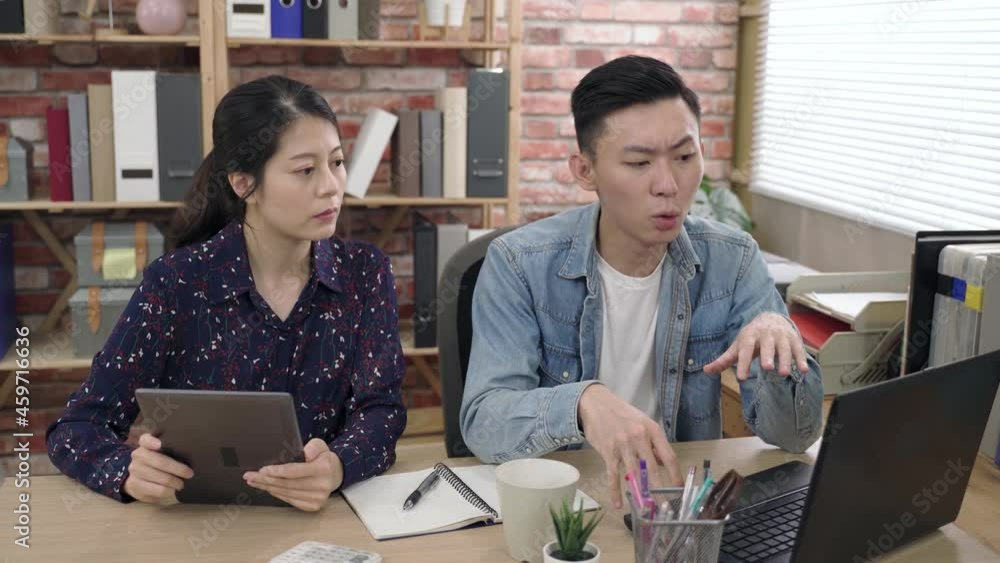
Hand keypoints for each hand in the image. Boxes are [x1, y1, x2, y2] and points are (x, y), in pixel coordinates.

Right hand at [123, 433, 193, 502]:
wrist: (138, 478)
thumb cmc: (158, 460)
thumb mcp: (163, 451)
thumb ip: (172, 447)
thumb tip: (193, 450)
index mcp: (145, 444)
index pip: (145, 439)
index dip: (152, 442)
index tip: (160, 444)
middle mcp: (137, 456)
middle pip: (159, 462)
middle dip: (177, 469)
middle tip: (190, 474)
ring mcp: (134, 471)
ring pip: (160, 478)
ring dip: (175, 482)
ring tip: (182, 484)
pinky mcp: (135, 486)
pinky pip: (156, 491)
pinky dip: (168, 491)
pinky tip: (172, 490)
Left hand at [244, 438, 342, 511]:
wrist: (334, 475)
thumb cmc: (323, 460)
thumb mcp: (321, 446)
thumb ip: (313, 447)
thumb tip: (304, 454)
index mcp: (322, 469)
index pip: (295, 471)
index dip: (277, 471)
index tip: (262, 470)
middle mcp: (321, 486)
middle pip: (286, 484)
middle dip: (265, 480)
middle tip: (250, 476)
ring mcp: (317, 499)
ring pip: (285, 493)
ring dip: (267, 487)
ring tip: (254, 481)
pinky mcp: (312, 506)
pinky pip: (289, 500)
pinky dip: (276, 494)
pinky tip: (268, 488)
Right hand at [578, 385, 682, 509]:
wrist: (596, 404)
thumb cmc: (622, 414)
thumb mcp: (643, 423)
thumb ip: (654, 444)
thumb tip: (663, 464)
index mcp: (652, 430)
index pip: (669, 457)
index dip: (675, 475)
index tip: (680, 488)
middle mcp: (639, 438)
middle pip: (652, 468)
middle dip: (660, 488)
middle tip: (666, 503)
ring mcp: (622, 445)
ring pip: (634, 474)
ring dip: (640, 492)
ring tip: (646, 507)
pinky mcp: (607, 452)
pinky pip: (613, 475)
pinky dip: (615, 491)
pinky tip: (618, 504)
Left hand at [703, 312, 808, 379]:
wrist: (771, 318)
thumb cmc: (751, 338)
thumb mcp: (737, 346)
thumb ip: (724, 360)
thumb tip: (705, 371)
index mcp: (749, 336)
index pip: (745, 350)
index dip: (743, 363)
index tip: (741, 378)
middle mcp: (766, 335)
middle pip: (767, 345)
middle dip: (767, 356)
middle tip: (767, 368)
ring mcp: (781, 336)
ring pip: (784, 348)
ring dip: (785, 360)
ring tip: (784, 373)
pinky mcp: (794, 339)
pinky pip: (799, 350)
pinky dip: (801, 359)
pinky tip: (803, 371)